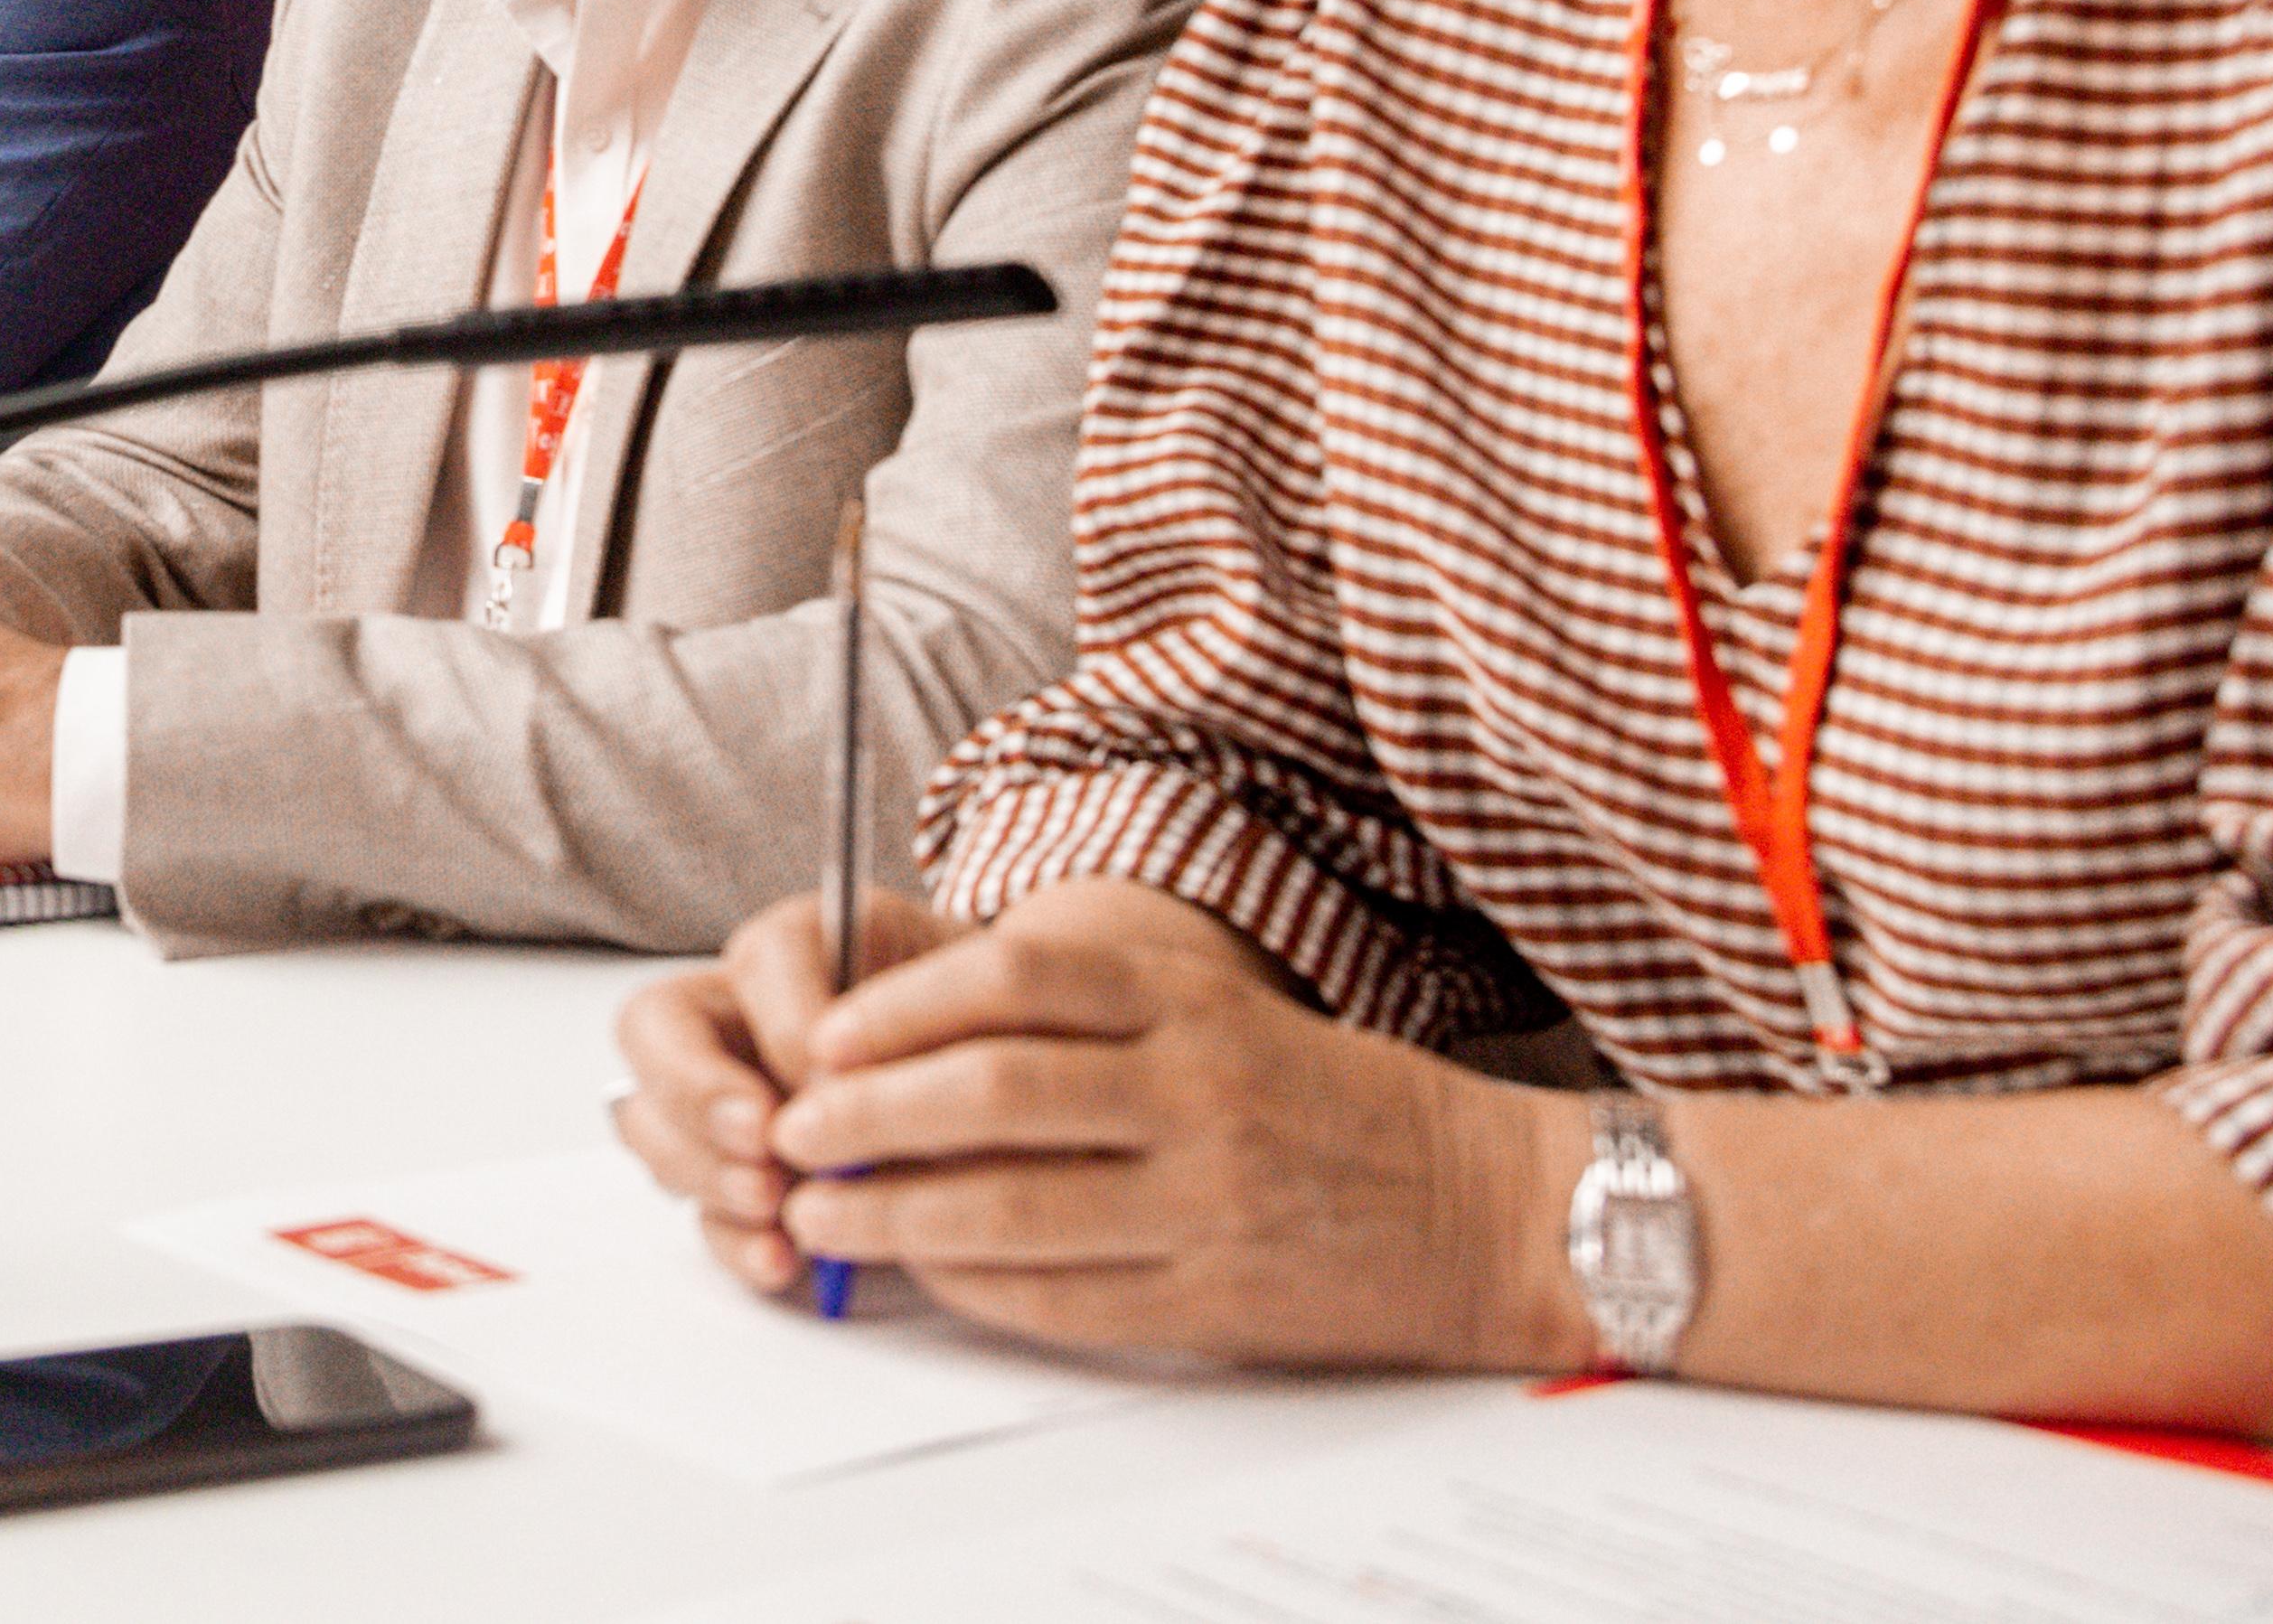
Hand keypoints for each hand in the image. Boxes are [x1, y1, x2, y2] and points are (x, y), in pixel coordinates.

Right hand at [615, 887, 966, 1293]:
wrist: (998, 1084)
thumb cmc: (975, 1026)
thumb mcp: (961, 991)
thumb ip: (905, 1017)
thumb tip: (842, 1085)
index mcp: (795, 949)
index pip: (757, 961)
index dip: (784, 1023)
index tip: (833, 1080)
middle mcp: (736, 1014)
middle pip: (656, 1033)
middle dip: (701, 1096)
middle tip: (767, 1146)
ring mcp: (719, 1099)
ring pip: (653, 1123)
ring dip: (705, 1170)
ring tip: (771, 1203)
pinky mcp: (734, 1179)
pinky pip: (699, 1210)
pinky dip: (731, 1240)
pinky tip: (778, 1258)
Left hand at [666, 877, 1580, 1371]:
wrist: (1480, 1204)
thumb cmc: (1324, 1097)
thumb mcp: (1215, 1011)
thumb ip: (1085, 1018)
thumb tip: (909, 1046)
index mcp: (1189, 1001)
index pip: (1014, 978)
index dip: (900, 1005)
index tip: (826, 1034)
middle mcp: (1194, 1088)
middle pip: (992, 1091)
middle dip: (868, 1115)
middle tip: (792, 1130)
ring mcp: (1205, 1196)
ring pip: (1011, 1205)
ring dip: (894, 1215)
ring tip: (821, 1215)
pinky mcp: (1211, 1294)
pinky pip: (1060, 1294)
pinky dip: (972, 1285)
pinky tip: (925, 1273)